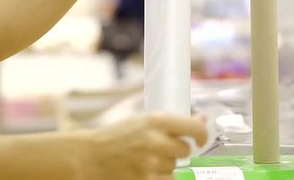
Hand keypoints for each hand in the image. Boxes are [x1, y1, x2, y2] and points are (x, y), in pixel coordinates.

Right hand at [84, 113, 206, 179]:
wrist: (90, 156)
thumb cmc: (117, 137)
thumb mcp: (142, 121)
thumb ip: (172, 123)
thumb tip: (203, 120)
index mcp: (156, 120)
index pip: (194, 128)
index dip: (202, 135)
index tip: (201, 139)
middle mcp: (155, 141)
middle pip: (185, 151)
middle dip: (174, 151)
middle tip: (157, 149)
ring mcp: (150, 164)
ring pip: (174, 168)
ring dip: (164, 166)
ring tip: (145, 161)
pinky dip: (158, 177)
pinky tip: (144, 171)